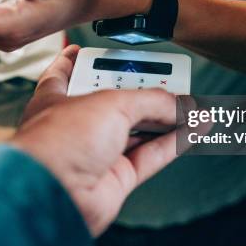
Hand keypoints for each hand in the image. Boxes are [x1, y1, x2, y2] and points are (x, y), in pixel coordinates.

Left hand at [10, 46, 177, 235]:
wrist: (52, 195)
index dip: (82, 60)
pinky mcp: (116, 178)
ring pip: (139, 130)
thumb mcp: (110, 104)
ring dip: (167, 117)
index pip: (68, 73)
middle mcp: (77, 125)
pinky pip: (151, 155)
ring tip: (192, 103)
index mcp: (58, 98)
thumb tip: (179, 103)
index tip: (99, 51)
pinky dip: (175, 142)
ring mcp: (96, 153)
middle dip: (143, 90)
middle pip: (117, 102)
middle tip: (169, 78)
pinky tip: (193, 129)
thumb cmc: (57, 144)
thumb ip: (150, 100)